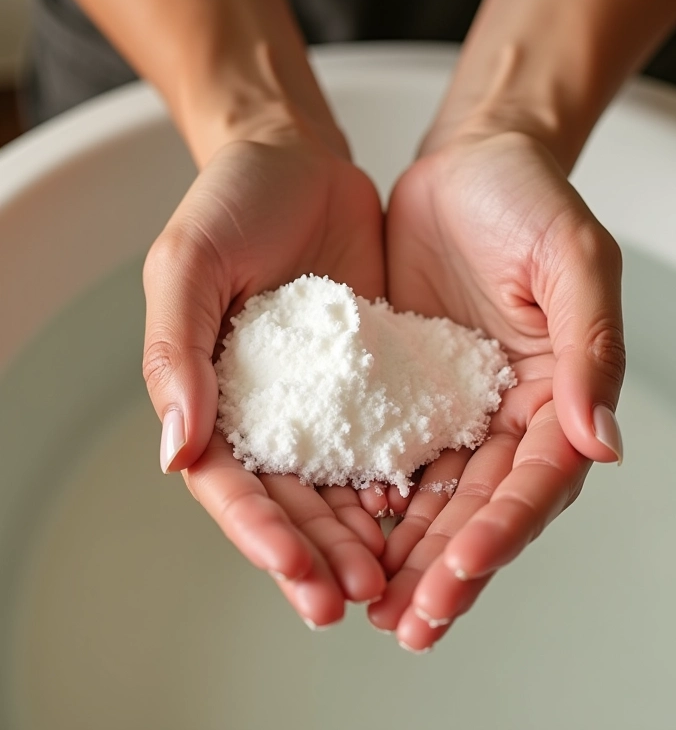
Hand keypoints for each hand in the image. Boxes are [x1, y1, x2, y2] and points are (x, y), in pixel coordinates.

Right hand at [142, 129, 389, 626]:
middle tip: (354, 597)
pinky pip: (385, 437)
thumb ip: (176, 354)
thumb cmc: (233, 202)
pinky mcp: (374, 377)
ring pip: (339, 485)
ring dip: (362, 534)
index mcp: (209, 393)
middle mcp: (267, 409)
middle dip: (319, 552)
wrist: (301, 161)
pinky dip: (398, 477)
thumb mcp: (189, 263)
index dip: (260, 532)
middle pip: (290, 500)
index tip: (296, 573)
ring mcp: (324, 399)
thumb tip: (174, 450)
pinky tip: (418, 509)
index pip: (230, 483)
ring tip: (392, 576)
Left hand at [370, 130, 624, 650]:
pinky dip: (371, 500)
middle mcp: (507, 413)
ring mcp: (454, 407)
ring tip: (374, 606)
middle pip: (481, 506)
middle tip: (411, 622)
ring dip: (406, 555)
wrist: (465, 166)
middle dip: (448, 567)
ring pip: (433, 497)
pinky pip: (387, 455)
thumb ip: (592, 348)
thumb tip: (602, 443)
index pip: (537, 480)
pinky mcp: (404, 390)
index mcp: (557, 393)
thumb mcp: (573, 260)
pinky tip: (345, 535)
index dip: (505, 528)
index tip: (464, 566)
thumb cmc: (528, 200)